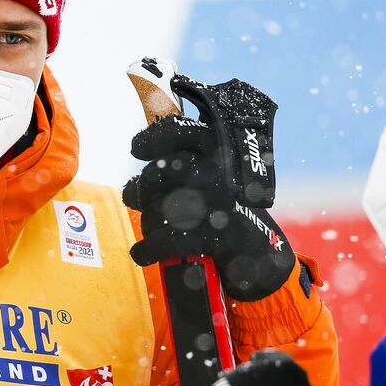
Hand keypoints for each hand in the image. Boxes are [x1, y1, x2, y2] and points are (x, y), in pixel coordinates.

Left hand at [122, 113, 295, 300]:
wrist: (255, 253)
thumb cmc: (217, 214)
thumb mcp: (196, 188)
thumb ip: (166, 181)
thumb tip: (130, 190)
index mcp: (217, 156)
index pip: (187, 132)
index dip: (157, 136)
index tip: (136, 148)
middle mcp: (222, 174)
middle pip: (171, 166)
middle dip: (148, 184)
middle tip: (141, 199)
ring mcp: (221, 204)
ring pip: (169, 202)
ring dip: (151, 220)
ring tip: (151, 230)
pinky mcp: (218, 237)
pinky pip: (171, 238)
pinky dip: (149, 248)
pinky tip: (141, 254)